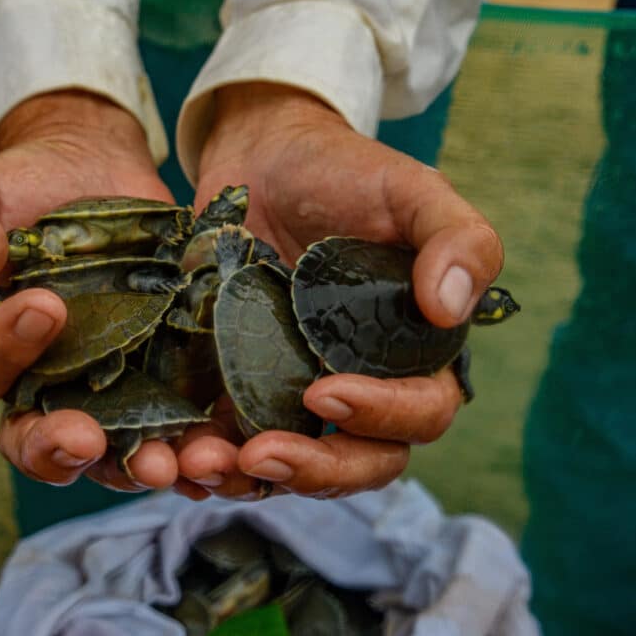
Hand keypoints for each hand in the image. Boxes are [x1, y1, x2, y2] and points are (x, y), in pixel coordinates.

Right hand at [0, 90, 178, 490]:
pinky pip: (172, 421)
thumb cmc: (20, 186)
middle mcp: (45, 381)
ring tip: (161, 463)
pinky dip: (190, 441)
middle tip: (86, 440)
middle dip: (59, 449)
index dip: (4, 351)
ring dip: (133, 464)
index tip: (46, 306)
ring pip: (110, 450)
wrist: (91, 168)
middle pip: (38, 442)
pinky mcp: (161, 372)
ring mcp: (106, 384)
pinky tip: (213, 446)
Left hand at [175, 82, 503, 500]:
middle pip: (360, 462)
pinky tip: (178, 455)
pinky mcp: (242, 386)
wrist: (263, 158)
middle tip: (261, 454)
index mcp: (414, 352)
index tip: (324, 393)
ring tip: (206, 465)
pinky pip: (233, 440)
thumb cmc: (346, 174)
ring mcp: (297, 391)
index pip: (421, 412)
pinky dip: (211, 457)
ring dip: (252, 477)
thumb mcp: (409, 191)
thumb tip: (450, 310)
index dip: (381, 416)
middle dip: (315, 469)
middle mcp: (361, 384)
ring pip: (293, 464)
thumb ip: (457, 239)